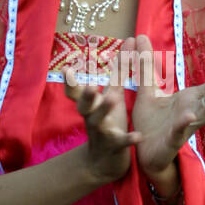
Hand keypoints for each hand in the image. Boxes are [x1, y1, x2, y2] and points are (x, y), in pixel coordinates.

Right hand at [63, 66, 138, 184]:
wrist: (102, 163)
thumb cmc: (108, 122)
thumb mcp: (111, 95)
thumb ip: (118, 71)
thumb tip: (127, 41)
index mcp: (90, 105)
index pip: (79, 91)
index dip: (72, 82)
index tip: (66, 69)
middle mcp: (92, 117)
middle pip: (84, 105)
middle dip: (86, 94)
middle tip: (89, 84)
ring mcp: (102, 132)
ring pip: (99, 121)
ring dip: (104, 109)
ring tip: (112, 99)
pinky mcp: (114, 147)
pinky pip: (121, 142)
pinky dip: (129, 139)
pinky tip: (139, 135)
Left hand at [129, 34, 204, 179]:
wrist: (140, 151)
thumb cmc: (150, 121)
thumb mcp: (147, 89)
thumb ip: (145, 65)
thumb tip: (141, 35)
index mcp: (191, 100)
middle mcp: (193, 112)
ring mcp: (185, 127)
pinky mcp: (172, 141)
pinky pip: (181, 133)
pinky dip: (185, 124)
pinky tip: (189, 116)